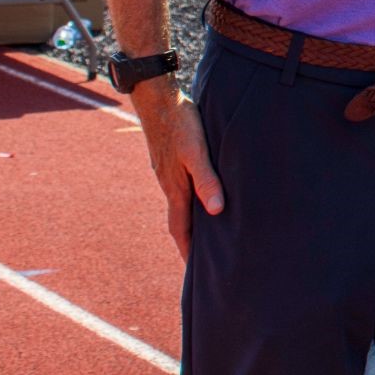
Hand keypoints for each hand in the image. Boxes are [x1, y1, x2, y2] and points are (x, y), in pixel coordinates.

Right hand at [130, 78, 223, 260]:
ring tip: (205, 238)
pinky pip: (182, 191)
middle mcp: (170, 186)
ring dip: (192, 224)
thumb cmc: (181, 124)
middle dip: (190, 244)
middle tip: (201, 265)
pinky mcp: (172, 163)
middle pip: (180, 223)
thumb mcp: (197, 152)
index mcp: (175, 189)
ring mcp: (169, 175)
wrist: (158, 100)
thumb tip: (216, 212)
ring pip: (182, 207)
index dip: (189, 252)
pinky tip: (202, 200)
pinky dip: (191, 204)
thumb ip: (207, 180)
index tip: (195, 274)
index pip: (182, 230)